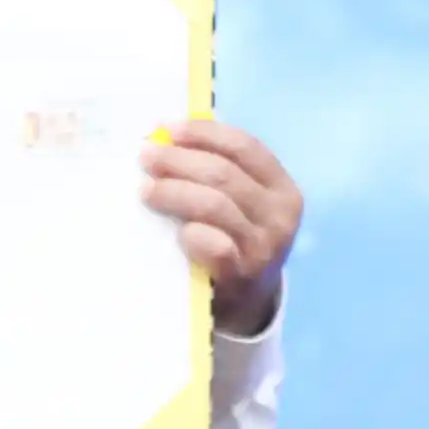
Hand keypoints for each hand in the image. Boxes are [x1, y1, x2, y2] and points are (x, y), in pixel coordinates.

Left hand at [144, 117, 300, 335]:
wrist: (247, 300)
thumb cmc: (237, 238)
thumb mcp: (244, 204)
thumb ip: (222, 172)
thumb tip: (171, 134)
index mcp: (282, 188)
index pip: (245, 147)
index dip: (205, 133)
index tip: (169, 128)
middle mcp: (280, 216)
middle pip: (224, 174)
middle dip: (180, 160)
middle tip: (146, 156)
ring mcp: (263, 247)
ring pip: (215, 205)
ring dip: (174, 191)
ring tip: (146, 188)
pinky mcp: (242, 276)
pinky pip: (215, 246)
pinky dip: (191, 233)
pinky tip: (175, 230)